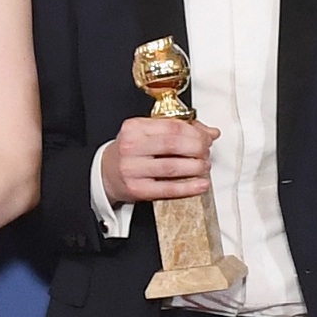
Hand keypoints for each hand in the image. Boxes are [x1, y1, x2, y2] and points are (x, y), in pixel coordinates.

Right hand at [100, 114, 217, 203]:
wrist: (106, 174)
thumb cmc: (131, 152)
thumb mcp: (148, 134)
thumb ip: (179, 130)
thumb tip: (210, 133)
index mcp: (135, 127)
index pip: (172, 126)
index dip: (196, 132)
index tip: (206, 138)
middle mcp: (132, 146)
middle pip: (174, 144)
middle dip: (198, 148)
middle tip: (206, 152)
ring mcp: (133, 169)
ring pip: (172, 167)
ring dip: (195, 167)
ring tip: (204, 167)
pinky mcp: (137, 189)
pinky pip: (168, 189)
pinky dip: (188, 187)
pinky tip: (200, 184)